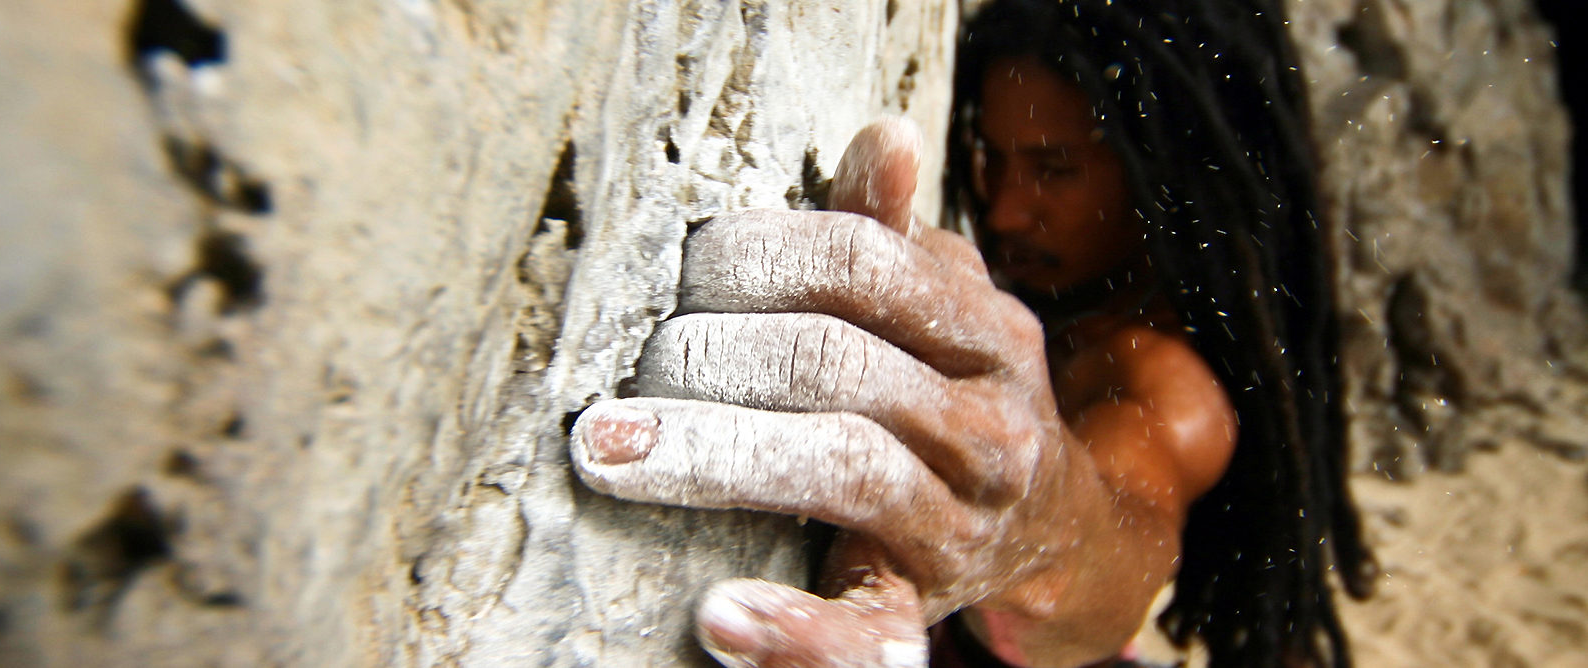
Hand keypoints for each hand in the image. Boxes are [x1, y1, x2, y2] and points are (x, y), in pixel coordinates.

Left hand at [571, 119, 1168, 666]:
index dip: (754, 256)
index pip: (863, 264)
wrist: (1049, 533)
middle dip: (708, 357)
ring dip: (713, 455)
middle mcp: (994, 428)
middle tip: (620, 369)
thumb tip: (882, 139)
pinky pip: (869, 633)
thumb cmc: (955, 398)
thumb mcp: (943, 313)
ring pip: (841, 468)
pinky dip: (793, 630)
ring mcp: (964, 527)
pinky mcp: (923, 610)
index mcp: (990, 335)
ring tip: (606, 451)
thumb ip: (896, 240)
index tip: (672, 270)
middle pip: (835, 364)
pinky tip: (717, 615)